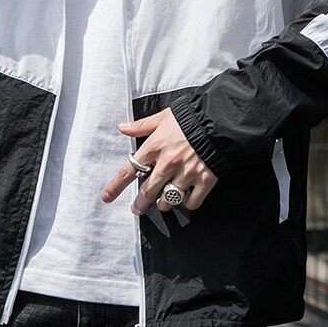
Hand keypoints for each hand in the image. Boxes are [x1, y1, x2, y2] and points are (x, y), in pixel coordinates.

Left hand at [100, 109, 218, 213]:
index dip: (115, 186)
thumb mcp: (163, 117)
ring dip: (163, 203)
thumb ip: (142, 126)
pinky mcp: (204, 181)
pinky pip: (191, 202)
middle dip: (140, 204)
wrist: (220, 120)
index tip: (107, 197)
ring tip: (162, 201)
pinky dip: (187, 203)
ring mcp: (186, 174)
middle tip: (137, 209)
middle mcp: (167, 163)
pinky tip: (186, 198)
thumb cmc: (190, 117)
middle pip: (147, 192)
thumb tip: (122, 128)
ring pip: (168, 200)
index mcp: (154, 147)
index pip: (129, 171)